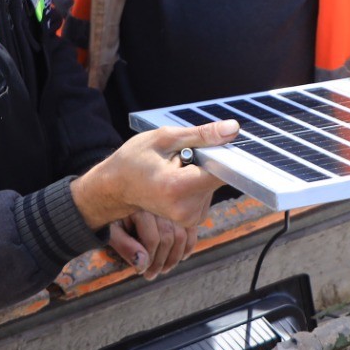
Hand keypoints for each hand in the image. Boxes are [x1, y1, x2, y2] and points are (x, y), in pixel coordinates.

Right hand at [71, 121, 237, 229]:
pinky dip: (197, 183)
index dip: (223, 154)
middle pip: (217, 175)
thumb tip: (233, 129)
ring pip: (213, 183)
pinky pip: (207, 192)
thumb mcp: (164, 138)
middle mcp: (186, 209)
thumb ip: (202, 135)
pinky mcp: (193, 220)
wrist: (115, 188)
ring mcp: (190, 218)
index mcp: (177, 188)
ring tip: (174, 170)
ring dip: (200, 172)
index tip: (215, 145)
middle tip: (179, 157)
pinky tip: (177, 180)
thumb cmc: (134, 159)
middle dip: (205, 160)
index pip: (222, 170)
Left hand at [107, 211, 198, 279]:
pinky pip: (191, 228)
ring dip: (175, 257)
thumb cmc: (113, 219)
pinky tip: (180, 257)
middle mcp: (158, 202)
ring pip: (182, 235)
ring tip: (164, 269)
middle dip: (162, 262)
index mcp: (140, 206)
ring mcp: (170, 205)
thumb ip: (125, 246)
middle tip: (152, 275)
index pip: (153, 239)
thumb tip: (143, 264)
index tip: (142, 272)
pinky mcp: (179, 209)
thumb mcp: (112, 232)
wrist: (117, 199)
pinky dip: (189, 246)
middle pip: (169, 238)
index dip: (150, 260)